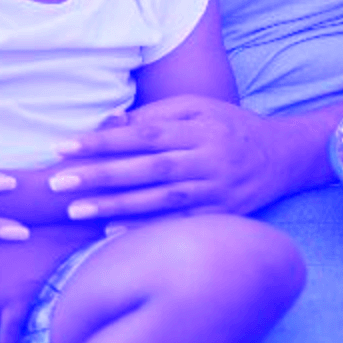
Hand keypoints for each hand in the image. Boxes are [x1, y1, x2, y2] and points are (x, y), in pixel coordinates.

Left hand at [48, 96, 285, 221]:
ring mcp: (217, 190)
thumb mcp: (200, 109)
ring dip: (116, 205)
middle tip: (59, 182)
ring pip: (160, 199)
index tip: (64, 146)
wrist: (284, 157)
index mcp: (201, 129)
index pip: (145, 134)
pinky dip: (145, 228)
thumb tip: (108, 123)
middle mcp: (209, 159)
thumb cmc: (231, 128)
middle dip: (101, 175)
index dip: (104, 141)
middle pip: (149, 168)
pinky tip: (111, 233)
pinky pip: (178, 224)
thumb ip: (156, 115)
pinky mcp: (222, 215)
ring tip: (76, 210)